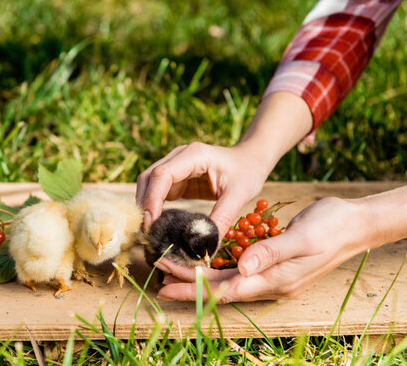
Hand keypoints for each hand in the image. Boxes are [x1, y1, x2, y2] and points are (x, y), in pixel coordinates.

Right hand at [135, 142, 268, 234]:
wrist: (250, 160)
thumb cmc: (247, 173)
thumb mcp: (238, 196)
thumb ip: (221, 220)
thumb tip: (206, 249)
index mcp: (194, 155)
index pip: (162, 175)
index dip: (152, 199)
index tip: (151, 224)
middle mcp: (178, 156)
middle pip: (148, 178)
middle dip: (145, 206)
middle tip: (147, 234)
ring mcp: (174, 165)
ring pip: (148, 185)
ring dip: (146, 207)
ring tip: (151, 233)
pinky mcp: (175, 178)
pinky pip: (157, 192)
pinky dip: (154, 208)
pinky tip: (158, 226)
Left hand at [155, 197, 370, 302]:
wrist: (354, 224)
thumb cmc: (332, 227)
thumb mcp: (304, 237)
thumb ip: (272, 253)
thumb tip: (242, 267)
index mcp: (273, 279)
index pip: (224, 289)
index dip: (193, 288)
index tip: (165, 284)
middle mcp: (267, 281)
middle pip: (219, 287)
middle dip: (187, 283)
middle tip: (158, 277)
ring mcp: (268, 273)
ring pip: (225, 278)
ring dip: (198, 275)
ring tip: (171, 269)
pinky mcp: (269, 261)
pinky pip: (236, 268)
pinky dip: (215, 264)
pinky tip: (201, 257)